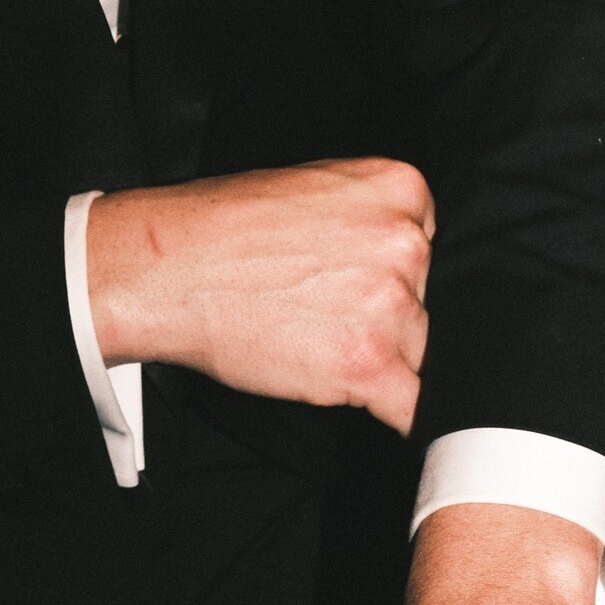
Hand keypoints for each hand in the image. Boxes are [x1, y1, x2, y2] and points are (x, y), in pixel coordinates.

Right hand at [84, 156, 431, 433]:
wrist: (169, 268)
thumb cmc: (224, 229)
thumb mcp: (315, 188)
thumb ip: (372, 214)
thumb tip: (406, 258)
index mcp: (399, 187)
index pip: (435, 247)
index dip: (400, 274)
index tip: (362, 283)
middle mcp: (405, 241)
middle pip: (430, 301)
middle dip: (392, 318)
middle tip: (330, 314)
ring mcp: (390, 303)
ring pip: (422, 353)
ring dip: (383, 361)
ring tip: (319, 345)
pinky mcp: (369, 362)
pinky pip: (418, 408)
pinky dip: (402, 416)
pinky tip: (378, 410)